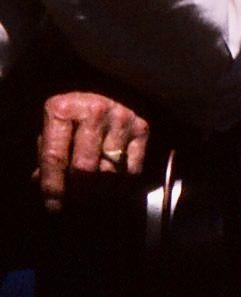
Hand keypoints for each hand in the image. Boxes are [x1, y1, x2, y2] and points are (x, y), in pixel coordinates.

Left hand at [36, 92, 149, 212]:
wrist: (107, 90)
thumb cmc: (74, 114)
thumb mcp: (54, 127)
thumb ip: (48, 154)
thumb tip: (43, 184)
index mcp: (62, 109)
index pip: (56, 157)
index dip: (53, 186)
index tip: (53, 206)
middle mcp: (93, 111)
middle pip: (85, 168)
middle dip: (78, 192)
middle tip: (75, 204)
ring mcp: (120, 119)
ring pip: (110, 171)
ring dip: (100, 191)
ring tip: (93, 199)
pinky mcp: (141, 128)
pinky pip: (132, 168)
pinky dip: (122, 183)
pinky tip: (113, 187)